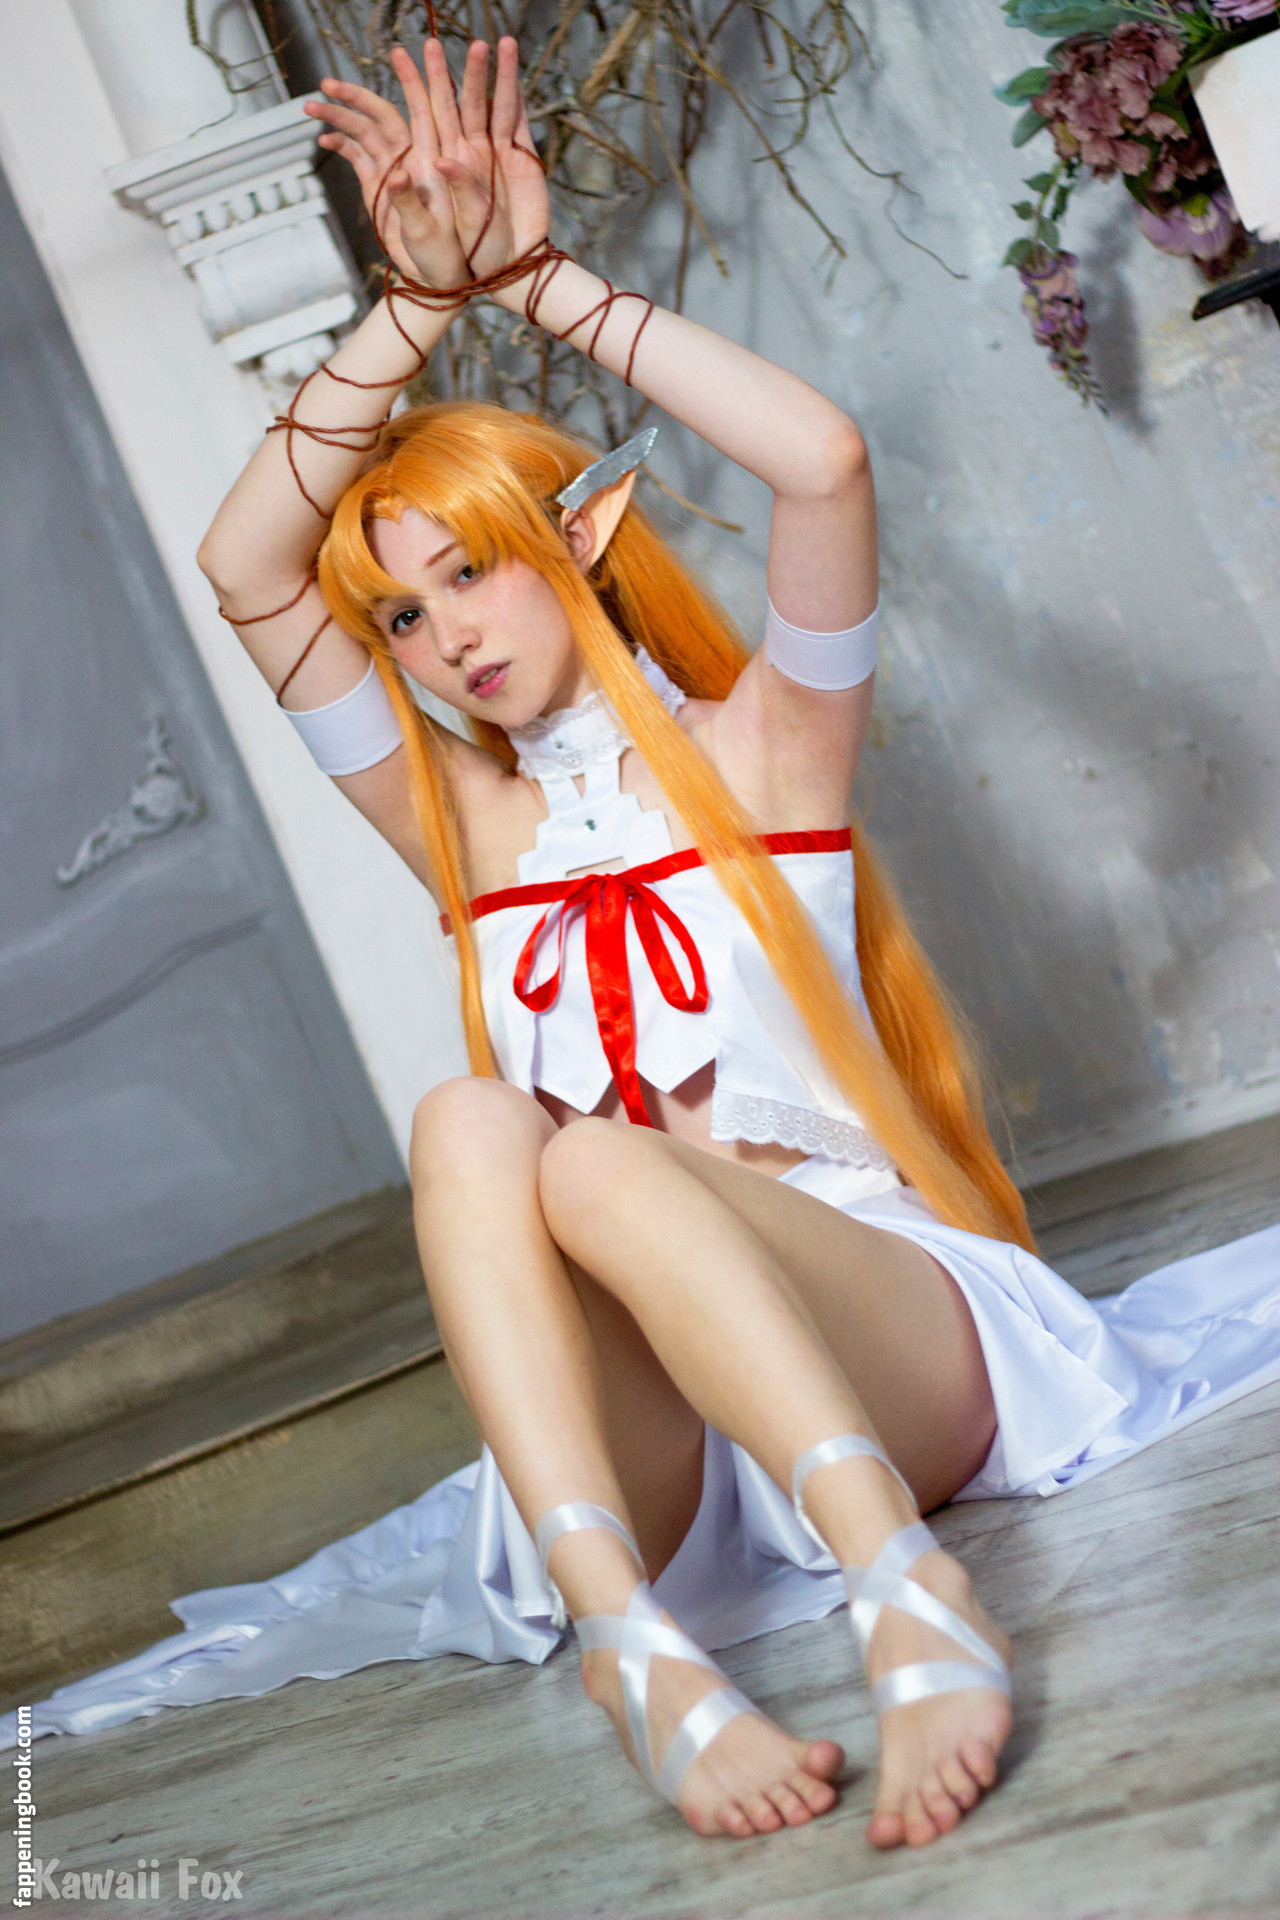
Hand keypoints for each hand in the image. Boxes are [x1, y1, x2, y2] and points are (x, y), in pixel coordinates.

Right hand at [305, 70, 469, 288]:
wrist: (439, 278)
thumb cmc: (447, 256)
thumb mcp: (431, 230)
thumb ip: (413, 201)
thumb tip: (400, 173)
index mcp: (431, 161)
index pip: (420, 110)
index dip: (411, 81)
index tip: (398, 54)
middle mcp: (411, 158)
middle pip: (381, 114)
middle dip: (354, 96)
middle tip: (325, 81)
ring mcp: (393, 171)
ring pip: (364, 133)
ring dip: (338, 117)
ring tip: (310, 105)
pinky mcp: (380, 188)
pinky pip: (358, 158)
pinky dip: (341, 146)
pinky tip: (322, 140)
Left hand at [415, 36, 549, 279]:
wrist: (490, 279)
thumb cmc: (448, 261)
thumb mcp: (421, 233)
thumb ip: (409, 202)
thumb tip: (395, 177)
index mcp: (435, 165)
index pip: (421, 115)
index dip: (412, 84)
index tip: (402, 52)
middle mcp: (463, 155)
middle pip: (455, 103)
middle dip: (449, 71)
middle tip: (440, 39)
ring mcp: (492, 158)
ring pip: (490, 106)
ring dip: (493, 77)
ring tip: (498, 44)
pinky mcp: (520, 166)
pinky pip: (516, 124)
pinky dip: (516, 100)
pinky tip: (514, 77)